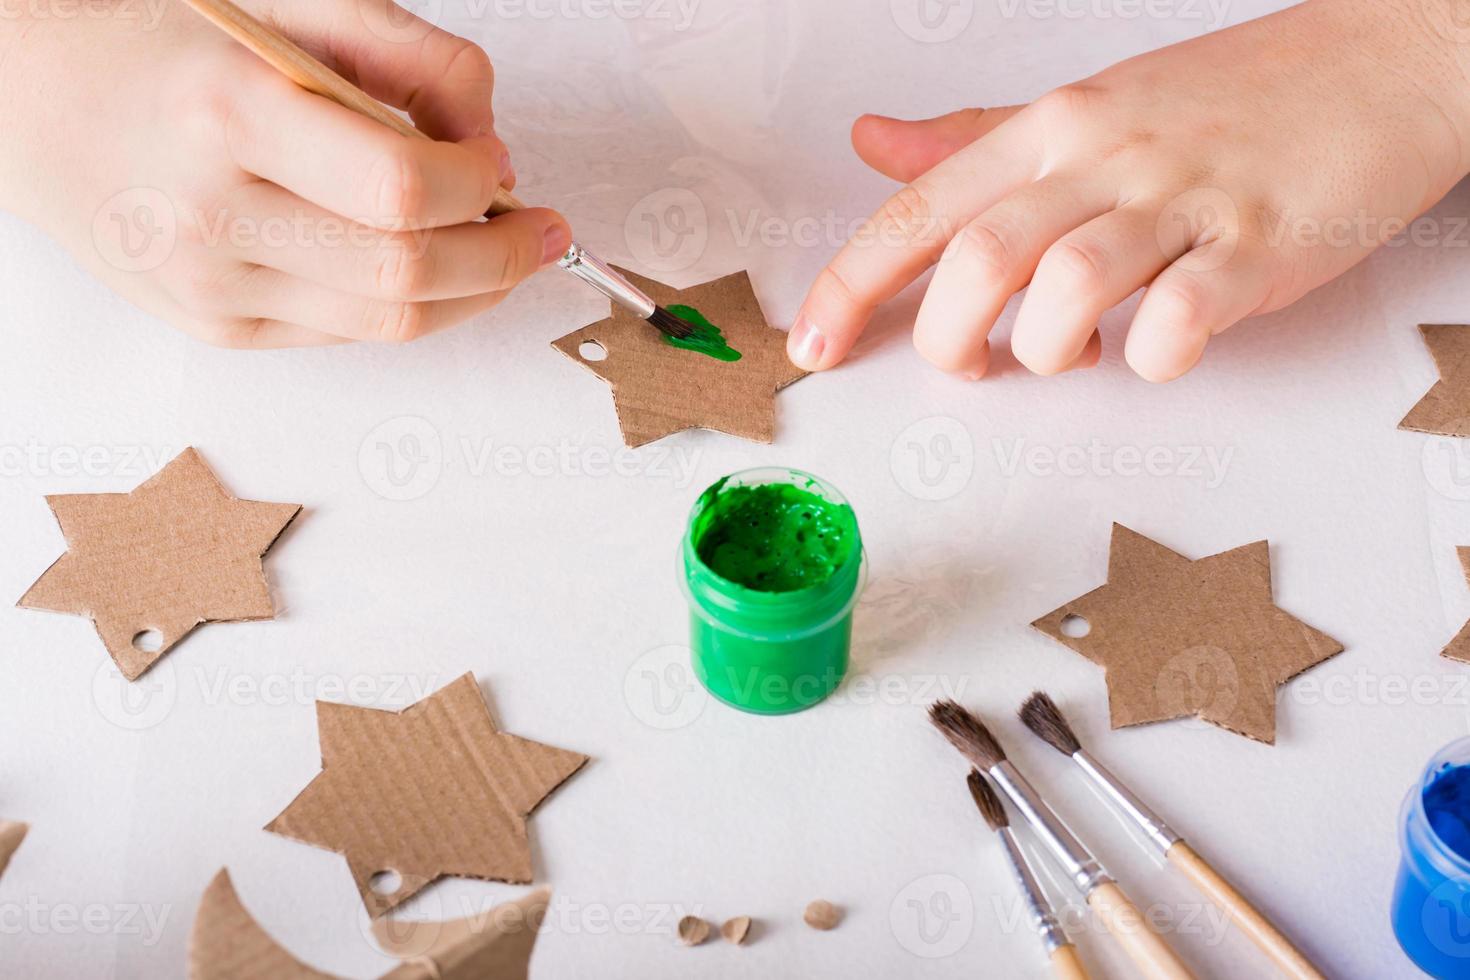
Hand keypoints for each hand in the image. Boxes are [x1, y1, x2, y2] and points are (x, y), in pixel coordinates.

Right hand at [0, 0, 569, 347]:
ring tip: (502, 251)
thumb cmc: (165, 44)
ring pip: (388, 322)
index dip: (479, 186)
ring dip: (473, 291)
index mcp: (226, 112)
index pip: (400, 188)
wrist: (29, 102)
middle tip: (544, 231)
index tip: (502, 166)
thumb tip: (493, 146)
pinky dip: (409, 302)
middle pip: (406, 273)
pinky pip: (348, 332)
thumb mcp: (287, 5)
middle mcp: (210, 214)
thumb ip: (408, 56)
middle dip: (502, 257)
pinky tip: (426, 266)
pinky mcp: (217, 330)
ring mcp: (210, 288)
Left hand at [789, 0, 1469, 381]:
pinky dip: (1152, 359)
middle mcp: (1104, 159)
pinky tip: (1156, 346)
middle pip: (977, 260)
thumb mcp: (1085, 107)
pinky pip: (1180, 322)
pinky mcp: (1259, 247)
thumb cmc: (1227, 100)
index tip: (813, 346)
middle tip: (972, 364)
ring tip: (1075, 351)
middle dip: (948, 339)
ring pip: (1066, 289)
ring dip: (1047, 352)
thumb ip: (972, 139)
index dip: (850, 285)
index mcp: (1051, 128)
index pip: (919, 211)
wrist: (1379, 63)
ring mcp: (1183, 202)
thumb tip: (876, 146)